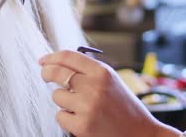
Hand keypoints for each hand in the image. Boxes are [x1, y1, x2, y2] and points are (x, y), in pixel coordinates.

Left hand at [40, 51, 179, 136]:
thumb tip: (58, 63)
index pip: (68, 56)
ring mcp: (87, 106)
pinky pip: (60, 116)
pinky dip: (66, 118)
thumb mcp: (111, 80)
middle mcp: (94, 86)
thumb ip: (88, 70)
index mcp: (102, 72)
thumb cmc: (124, 106)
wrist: (141, 133)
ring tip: (79, 106)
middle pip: (56, 72)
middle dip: (46, 72)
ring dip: (62, 100)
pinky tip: (81, 119)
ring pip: (56, 96)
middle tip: (45, 75)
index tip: (44, 60)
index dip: (52, 57)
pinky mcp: (82, 126)